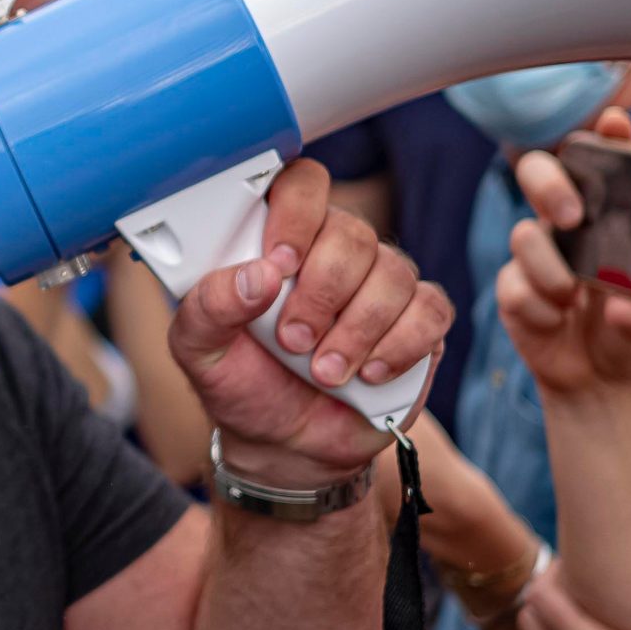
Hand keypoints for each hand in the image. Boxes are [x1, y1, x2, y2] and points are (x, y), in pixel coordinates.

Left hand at [168, 158, 450, 483]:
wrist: (284, 444)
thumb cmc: (241, 382)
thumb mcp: (199, 350)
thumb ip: (209, 306)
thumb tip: (257, 275)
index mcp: (282, 238)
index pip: (302, 185)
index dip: (297, 214)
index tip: (280, 264)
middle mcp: (337, 251)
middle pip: (352, 235)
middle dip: (322, 294)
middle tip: (293, 341)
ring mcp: (383, 283)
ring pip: (393, 274)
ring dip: (357, 330)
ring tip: (325, 373)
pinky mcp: (420, 322)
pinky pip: (431, 311)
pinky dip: (401, 345)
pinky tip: (369, 374)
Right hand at [495, 106, 630, 401]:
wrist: (597, 379)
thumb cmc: (626, 332)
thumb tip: (629, 307)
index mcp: (605, 218)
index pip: (602, 166)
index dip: (606, 138)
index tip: (615, 125)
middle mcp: (565, 227)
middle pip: (540, 175)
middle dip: (550, 184)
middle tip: (573, 217)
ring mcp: (534, 256)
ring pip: (523, 235)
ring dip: (550, 268)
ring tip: (574, 297)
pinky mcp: (513, 289)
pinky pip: (515, 286)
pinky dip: (540, 308)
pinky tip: (556, 321)